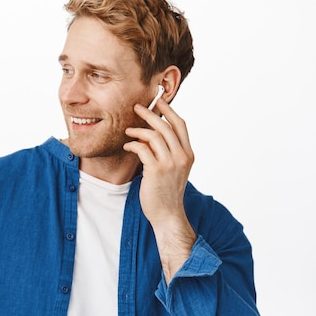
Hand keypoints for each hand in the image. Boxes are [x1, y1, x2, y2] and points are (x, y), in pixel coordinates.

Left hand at [123, 100, 195, 280]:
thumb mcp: (174, 169)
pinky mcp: (156, 170)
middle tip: (136, 107)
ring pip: (154, 135)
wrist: (167, 214)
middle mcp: (182, 156)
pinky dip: (133, 144)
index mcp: (188, 154)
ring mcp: (170, 163)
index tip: (159, 100)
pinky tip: (127, 146)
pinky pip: (142, 148)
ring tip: (128, 130)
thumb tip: (154, 134)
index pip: (180, 124)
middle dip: (150, 113)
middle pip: (166, 126)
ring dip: (138, 130)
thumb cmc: (166, 192)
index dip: (169, 110)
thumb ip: (169, 152)